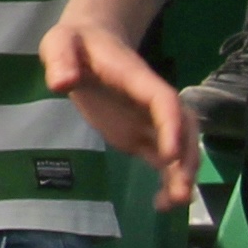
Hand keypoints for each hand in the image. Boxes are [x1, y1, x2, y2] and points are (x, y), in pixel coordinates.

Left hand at [41, 19, 195, 213]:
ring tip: (171, 204)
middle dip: (187, 159)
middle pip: (184, 129)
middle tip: (178, 191)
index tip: (171, 154)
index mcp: (137, 79)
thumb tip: (61, 83)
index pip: (164, 101)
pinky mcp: (141, 136)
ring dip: (182, 176)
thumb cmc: (75, 43)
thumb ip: (61, 60)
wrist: (87, 44)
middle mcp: (151, 103)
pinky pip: (165, 161)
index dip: (172, 126)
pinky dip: (169, 181)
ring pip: (181, 149)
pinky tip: (161, 204)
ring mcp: (149, 121)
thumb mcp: (60, 43)